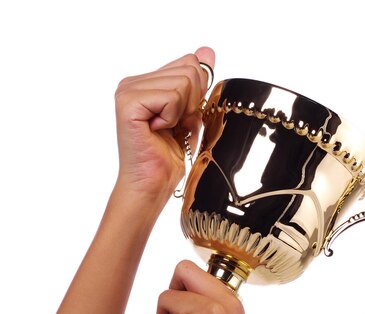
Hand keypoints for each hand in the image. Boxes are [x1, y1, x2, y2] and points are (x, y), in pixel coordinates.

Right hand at [114, 47, 214, 204]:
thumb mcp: (191, 111)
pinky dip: (173, 117)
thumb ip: (197, 80)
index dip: (197, 93)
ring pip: (183, 82)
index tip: (182, 118)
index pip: (189, 63)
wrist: (154, 182)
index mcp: (146, 81)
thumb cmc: (171, 153)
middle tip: (174, 126)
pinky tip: (158, 130)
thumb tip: (207, 51)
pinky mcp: (128, 102)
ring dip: (183, 112)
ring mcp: (127, 89)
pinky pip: (171, 96)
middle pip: (189, 70)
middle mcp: (132, 81)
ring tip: (166, 129)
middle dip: (192, 103)